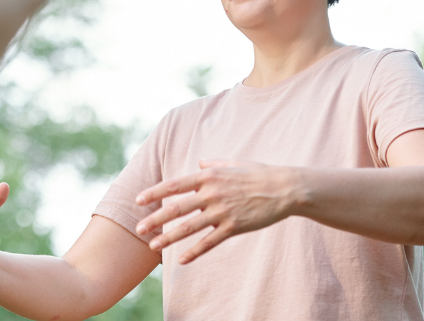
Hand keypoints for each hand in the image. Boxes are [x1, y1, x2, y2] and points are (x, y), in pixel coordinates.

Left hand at [134, 160, 298, 263]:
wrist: (285, 188)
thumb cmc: (258, 173)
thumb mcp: (233, 163)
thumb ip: (214, 165)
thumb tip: (200, 164)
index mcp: (208, 176)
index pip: (174, 185)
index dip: (154, 193)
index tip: (138, 200)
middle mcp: (212, 193)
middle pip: (176, 208)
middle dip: (155, 219)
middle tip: (138, 229)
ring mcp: (223, 211)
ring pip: (190, 227)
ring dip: (169, 237)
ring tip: (153, 246)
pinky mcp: (234, 226)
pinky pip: (210, 241)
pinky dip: (195, 251)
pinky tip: (181, 260)